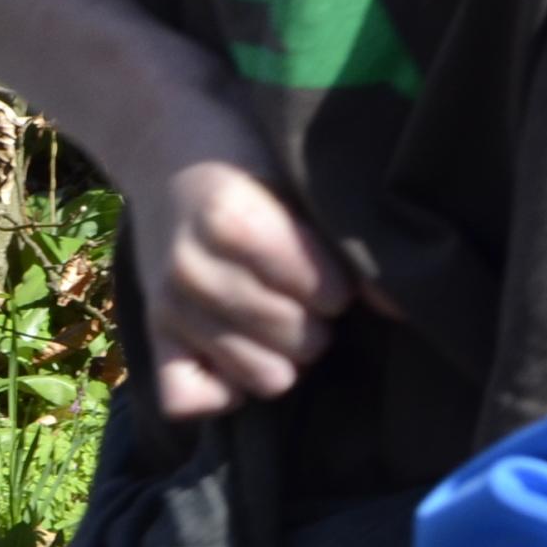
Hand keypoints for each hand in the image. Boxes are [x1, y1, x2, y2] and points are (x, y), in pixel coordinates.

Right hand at [120, 104, 352, 421]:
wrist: (166, 146)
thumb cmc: (250, 160)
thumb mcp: (298, 180)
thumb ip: (342, 237)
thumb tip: (397, 305)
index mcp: (233, 222)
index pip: (325, 291)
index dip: (343, 285)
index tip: (336, 269)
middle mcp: (193, 271)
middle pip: (299, 341)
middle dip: (320, 322)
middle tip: (310, 295)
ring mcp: (167, 308)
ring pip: (261, 378)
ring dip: (285, 356)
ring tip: (283, 318)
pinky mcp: (150, 335)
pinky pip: (187, 400)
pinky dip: (223, 388)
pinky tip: (242, 351)